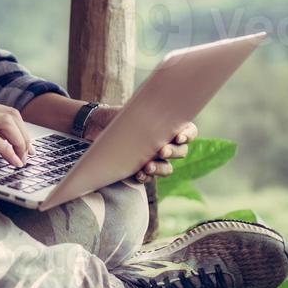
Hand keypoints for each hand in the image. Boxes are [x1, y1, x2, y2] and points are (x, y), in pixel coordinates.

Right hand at [0, 91, 31, 167]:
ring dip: (20, 142)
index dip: (20, 129)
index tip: (24, 146)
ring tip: (22, 159)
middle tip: (29, 154)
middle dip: (25, 136)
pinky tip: (11, 161)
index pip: (6, 111)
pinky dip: (7, 150)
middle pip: (13, 115)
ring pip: (8, 123)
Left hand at [82, 106, 196, 182]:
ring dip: (160, 168)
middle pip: (181, 152)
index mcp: (170, 126)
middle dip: (173, 152)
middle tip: (161, 150)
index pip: (190, 132)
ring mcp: (155, 158)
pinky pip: (149, 178)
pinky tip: (138, 174)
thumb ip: (149, 114)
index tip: (178, 137)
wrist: (97, 126)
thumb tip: (159, 118)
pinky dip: (145, 177)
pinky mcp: (142, 169)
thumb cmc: (119, 114)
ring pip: (167, 168)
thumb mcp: (134, 110)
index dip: (188, 135)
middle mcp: (166, 143)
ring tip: (147, 166)